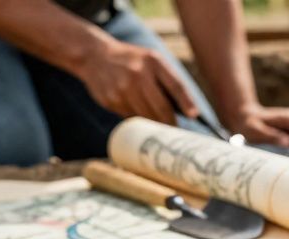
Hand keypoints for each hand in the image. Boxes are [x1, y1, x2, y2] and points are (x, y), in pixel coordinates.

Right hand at [76, 38, 197, 123]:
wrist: (94, 55)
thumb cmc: (134, 61)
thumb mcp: (153, 61)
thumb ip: (171, 81)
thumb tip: (191, 113)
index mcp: (153, 62)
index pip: (175, 85)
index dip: (186, 102)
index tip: (194, 116)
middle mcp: (137, 75)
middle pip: (161, 109)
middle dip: (171, 123)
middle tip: (176, 132)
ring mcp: (122, 88)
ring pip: (147, 117)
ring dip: (155, 125)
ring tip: (160, 127)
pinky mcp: (111, 100)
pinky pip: (131, 118)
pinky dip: (138, 120)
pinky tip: (138, 114)